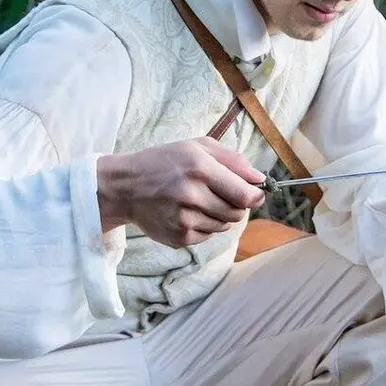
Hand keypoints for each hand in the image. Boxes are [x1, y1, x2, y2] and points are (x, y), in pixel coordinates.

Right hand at [96, 137, 265, 247]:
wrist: (125, 187)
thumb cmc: (164, 162)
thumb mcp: (197, 147)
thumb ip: (233, 160)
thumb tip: (260, 179)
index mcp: (200, 169)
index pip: (245, 195)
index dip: (256, 197)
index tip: (255, 194)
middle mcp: (192, 196)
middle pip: (238, 213)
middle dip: (237, 205)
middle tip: (221, 194)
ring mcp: (184, 220)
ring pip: (224, 226)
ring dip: (220, 215)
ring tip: (199, 201)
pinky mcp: (178, 238)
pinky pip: (208, 235)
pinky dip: (204, 225)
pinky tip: (187, 212)